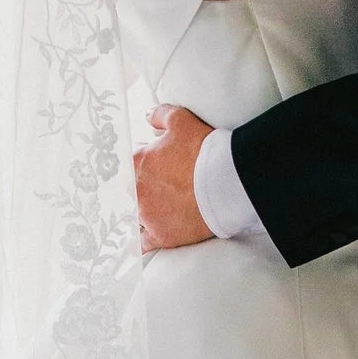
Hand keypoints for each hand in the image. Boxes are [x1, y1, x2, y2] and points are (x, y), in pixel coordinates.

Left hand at [135, 103, 217, 251]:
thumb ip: (160, 115)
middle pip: (130, 191)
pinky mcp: (160, 236)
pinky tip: (148, 237)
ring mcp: (147, 215)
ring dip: (142, 213)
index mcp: (137, 163)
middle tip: (162, 189)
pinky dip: (144, 240)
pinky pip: (143, 243)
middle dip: (142, 189)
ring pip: (134, 216)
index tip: (158, 169)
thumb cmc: (205, 149)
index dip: (145, 166)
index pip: (130, 165)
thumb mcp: (181, 120)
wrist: (227, 180)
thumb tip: (147, 117)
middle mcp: (136, 190)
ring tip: (160, 212)